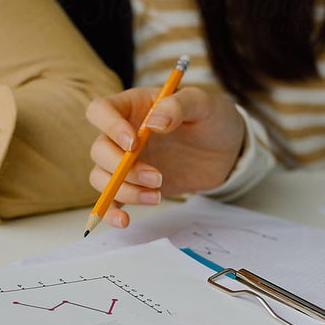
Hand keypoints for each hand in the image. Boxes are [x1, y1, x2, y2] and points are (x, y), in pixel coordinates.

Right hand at [86, 86, 244, 226]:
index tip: (133, 143)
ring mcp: (124, 162)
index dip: (109, 126)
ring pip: (101, 177)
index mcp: (133, 106)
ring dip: (124, 191)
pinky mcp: (132, 185)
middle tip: (156, 177)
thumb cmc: (211, 118)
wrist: (225, 150)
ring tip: (157, 196)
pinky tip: (124, 221)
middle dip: (122, 168)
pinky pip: (109, 200)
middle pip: (99, 150)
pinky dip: (111, 213)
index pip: (100, 110)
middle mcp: (121, 134)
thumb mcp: (204, 102)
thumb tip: (155, 122)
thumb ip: (180, 105)